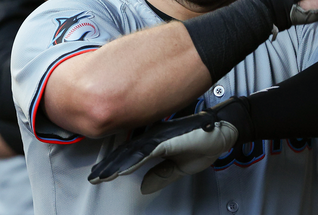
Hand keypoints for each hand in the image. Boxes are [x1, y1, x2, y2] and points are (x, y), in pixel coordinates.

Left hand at [89, 100, 238, 194]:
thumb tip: (144, 187)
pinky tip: (123, 169)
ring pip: (131, 152)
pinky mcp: (168, 139)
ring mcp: (160, 136)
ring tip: (101, 176)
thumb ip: (161, 175)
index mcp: (156, 142)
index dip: (113, 165)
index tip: (99, 175)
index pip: (128, 154)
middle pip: (124, 153)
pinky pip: (147, 151)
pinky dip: (133, 160)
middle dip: (107, 166)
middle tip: (93, 177)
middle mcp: (154, 136)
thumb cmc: (206, 141)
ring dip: (115, 165)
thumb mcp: (181, 166)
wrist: (224, 129)